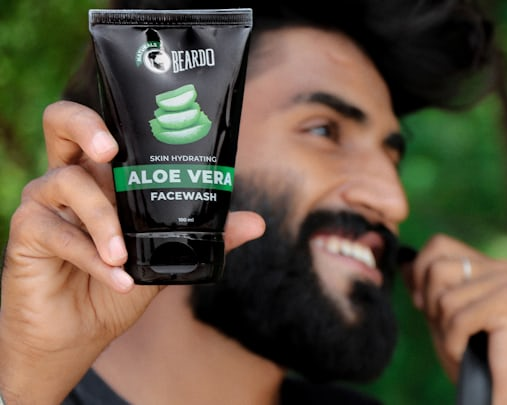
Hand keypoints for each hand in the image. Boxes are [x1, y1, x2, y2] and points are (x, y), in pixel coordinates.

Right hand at [0, 101, 265, 403]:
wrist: (79, 333)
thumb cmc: (116, 286)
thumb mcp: (164, 259)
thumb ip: (201, 236)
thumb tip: (256, 223)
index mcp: (102, 177)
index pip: (99, 127)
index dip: (113, 114)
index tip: (147, 120)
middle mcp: (70, 180)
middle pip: (61, 123)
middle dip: (87, 127)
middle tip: (111, 150)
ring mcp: (44, 204)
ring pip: (68, 183)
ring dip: (104, 220)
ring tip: (124, 256)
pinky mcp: (28, 234)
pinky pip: (60, 234)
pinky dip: (93, 258)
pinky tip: (118, 280)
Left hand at [402, 234, 506, 404]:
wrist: (500, 393)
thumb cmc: (470, 357)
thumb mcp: (439, 314)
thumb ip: (425, 286)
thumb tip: (404, 258)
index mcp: (488, 264)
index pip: (438, 243)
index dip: (421, 274)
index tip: (428, 307)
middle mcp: (503, 267)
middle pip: (437, 267)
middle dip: (432, 304)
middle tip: (451, 328)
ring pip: (445, 296)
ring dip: (445, 328)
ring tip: (464, 341)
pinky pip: (457, 318)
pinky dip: (455, 343)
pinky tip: (469, 352)